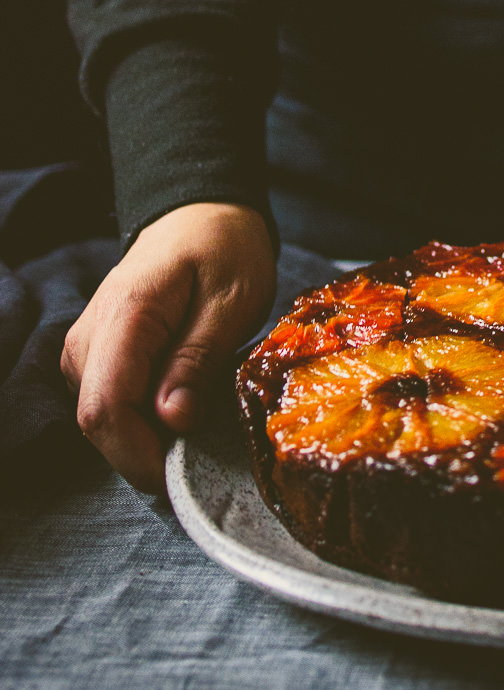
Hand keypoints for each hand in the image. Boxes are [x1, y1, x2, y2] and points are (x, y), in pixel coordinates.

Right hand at [60, 202, 275, 491]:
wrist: (200, 216)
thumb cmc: (224, 250)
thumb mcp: (232, 300)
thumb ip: (199, 358)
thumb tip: (171, 420)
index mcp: (125, 316)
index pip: (105, 408)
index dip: (138, 454)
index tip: (182, 473)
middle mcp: (89, 337)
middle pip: (100, 422)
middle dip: (147, 449)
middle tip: (205, 443)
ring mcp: (86, 349)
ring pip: (103, 419)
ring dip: (147, 434)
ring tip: (201, 412)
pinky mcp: (95, 358)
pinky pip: (111, 404)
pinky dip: (144, 417)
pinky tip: (183, 402)